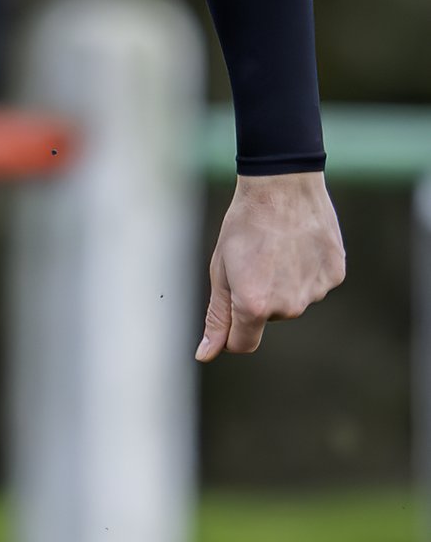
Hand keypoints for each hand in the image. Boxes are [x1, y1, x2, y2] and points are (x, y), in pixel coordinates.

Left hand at [198, 171, 344, 359]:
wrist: (283, 186)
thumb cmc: (243, 226)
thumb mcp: (221, 271)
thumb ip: (218, 317)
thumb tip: (206, 355)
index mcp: (255, 306)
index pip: (243, 344)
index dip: (231, 333)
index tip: (230, 309)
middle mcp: (289, 306)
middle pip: (267, 318)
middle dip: (257, 298)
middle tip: (255, 260)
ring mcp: (316, 291)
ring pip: (292, 300)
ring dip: (283, 283)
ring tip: (278, 249)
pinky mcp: (335, 275)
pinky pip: (314, 283)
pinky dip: (305, 270)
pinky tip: (299, 244)